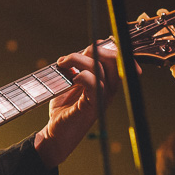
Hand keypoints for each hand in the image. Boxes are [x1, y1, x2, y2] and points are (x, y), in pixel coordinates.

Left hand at [34, 40, 129, 167]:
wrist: (56, 131)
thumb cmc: (64, 108)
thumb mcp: (71, 82)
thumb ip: (79, 67)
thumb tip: (84, 50)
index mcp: (107, 82)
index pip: (119, 59)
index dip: (111, 48)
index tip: (96, 43)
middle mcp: (109, 89)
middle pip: (113, 60)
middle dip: (93, 50)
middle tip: (69, 57)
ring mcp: (103, 98)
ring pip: (99, 68)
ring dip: (77, 60)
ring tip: (62, 64)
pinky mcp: (93, 106)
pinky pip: (94, 83)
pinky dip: (82, 75)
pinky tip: (72, 77)